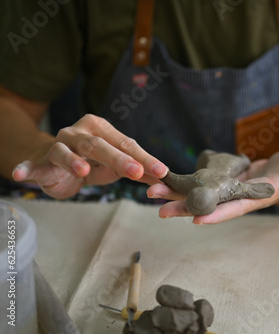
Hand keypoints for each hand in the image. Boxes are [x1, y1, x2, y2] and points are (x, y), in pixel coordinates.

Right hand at [12, 114, 167, 198]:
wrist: (55, 164)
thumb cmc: (92, 163)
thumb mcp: (116, 166)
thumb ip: (137, 171)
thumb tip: (165, 179)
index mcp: (101, 129)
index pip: (126, 144)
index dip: (145, 158)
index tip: (162, 172)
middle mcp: (79, 133)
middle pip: (100, 146)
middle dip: (119, 159)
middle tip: (137, 172)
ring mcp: (58, 145)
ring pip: (66, 152)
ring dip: (74, 161)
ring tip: (83, 171)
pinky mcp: (41, 161)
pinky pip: (33, 165)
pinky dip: (27, 168)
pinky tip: (20, 173)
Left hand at [147, 145, 278, 223]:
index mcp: (259, 196)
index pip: (237, 207)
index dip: (219, 214)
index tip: (197, 221)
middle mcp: (241, 197)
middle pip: (211, 205)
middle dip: (187, 208)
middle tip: (160, 209)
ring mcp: (231, 189)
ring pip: (201, 194)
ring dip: (178, 195)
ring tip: (152, 193)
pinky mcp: (226, 180)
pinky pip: (202, 183)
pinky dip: (186, 182)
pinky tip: (166, 180)